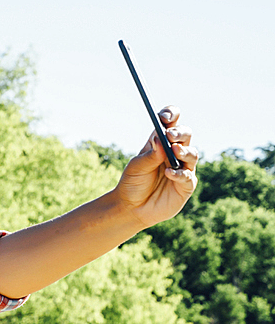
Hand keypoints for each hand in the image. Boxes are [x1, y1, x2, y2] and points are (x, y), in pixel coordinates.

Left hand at [112, 105, 197, 228]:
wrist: (132, 208)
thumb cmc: (132, 183)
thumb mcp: (136, 167)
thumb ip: (149, 155)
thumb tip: (159, 138)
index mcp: (160, 142)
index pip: (170, 122)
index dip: (171, 115)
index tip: (165, 116)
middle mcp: (174, 152)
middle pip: (185, 135)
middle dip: (180, 132)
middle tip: (170, 135)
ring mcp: (183, 168)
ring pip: (192, 154)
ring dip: (184, 151)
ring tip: (174, 151)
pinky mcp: (186, 185)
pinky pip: (188, 176)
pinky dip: (180, 173)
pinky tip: (169, 173)